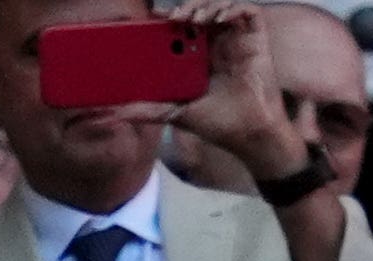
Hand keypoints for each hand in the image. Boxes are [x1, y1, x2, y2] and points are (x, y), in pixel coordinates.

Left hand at [162, 2, 306, 178]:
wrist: (249, 136)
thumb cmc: (219, 125)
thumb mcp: (176, 113)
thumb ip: (148, 109)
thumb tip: (115, 112)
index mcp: (201, 57)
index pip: (183, 27)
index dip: (170, 17)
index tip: (155, 17)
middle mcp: (219, 45)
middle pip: (201, 11)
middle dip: (186, 7)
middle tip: (173, 18)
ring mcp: (238, 42)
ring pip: (222, 6)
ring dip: (207, 5)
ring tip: (195, 19)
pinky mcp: (257, 41)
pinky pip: (248, 12)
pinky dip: (233, 8)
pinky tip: (219, 18)